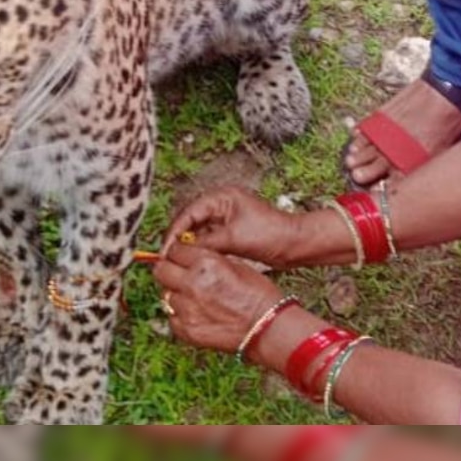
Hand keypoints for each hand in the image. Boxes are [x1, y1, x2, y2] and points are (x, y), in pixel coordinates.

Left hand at [153, 243, 286, 353]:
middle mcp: (192, 284)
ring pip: (165, 295)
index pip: (174, 250)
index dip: (178, 251)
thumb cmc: (260, 297)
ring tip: (193, 297)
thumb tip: (193, 257)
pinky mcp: (186, 331)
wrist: (269, 329)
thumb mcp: (237, 265)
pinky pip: (172, 317)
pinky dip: (180, 315)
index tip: (180, 255)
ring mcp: (186, 309)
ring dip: (176, 293)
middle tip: (178, 273)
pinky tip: (196, 313)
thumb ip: (210, 260)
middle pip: (160, 270)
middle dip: (168, 269)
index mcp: (205, 264)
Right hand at [164, 185, 300, 267]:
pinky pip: (208, 240)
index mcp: (222, 197)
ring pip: (197, 232)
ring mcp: (225, 217)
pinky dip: (200, 251)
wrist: (295, 244)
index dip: (174, 233)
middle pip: (189, 221)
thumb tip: (181, 252)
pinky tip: (193, 263)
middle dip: (178, 240)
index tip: (165, 251)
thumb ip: (206, 242)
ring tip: (177, 263)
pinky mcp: (230, 231)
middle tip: (166, 259)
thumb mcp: (234, 238)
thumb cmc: (271, 234)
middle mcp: (221, 204)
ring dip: (188, 246)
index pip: (188, 213)